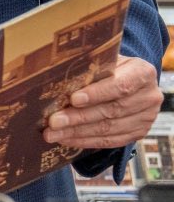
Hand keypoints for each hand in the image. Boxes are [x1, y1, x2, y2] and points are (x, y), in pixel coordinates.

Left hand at [44, 55, 162, 149]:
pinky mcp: (138, 133)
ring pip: (109, 128)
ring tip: (53, 133)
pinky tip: (67, 139)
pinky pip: (110, 141)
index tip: (73, 99)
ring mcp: (146, 117)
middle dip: (78, 117)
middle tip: (53, 122)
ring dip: (77, 132)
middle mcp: (149, 96)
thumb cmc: (109, 67)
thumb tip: (57, 75)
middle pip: (111, 110)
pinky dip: (86, 141)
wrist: (128, 80)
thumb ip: (88, 66)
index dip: (96, 94)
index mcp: (142, 73)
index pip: (120, 85)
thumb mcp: (103, 60)